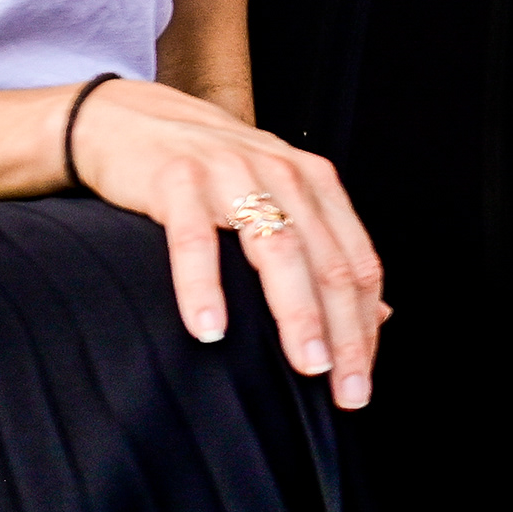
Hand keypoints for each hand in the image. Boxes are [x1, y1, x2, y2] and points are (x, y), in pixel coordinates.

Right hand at [68, 76, 388, 408]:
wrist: (133, 120)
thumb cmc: (212, 173)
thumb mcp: (279, 201)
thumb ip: (326, 252)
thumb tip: (379, 316)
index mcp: (315, 184)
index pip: (358, 263)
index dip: (366, 325)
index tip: (362, 380)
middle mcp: (282, 175)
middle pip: (328, 264)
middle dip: (345, 333)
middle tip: (347, 391)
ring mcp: (230, 175)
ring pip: (278, 251)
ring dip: (297, 315)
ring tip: (307, 365)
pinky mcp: (176, 181)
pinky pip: (194, 241)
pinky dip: (204, 288)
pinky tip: (210, 331)